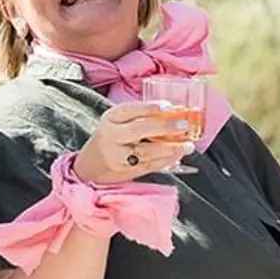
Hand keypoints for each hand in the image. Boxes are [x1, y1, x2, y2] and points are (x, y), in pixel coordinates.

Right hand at [76, 101, 197, 185]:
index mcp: (111, 118)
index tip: (169, 107)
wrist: (91, 165)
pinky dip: (167, 160)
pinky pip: (150, 165)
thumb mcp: (119, 121)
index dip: (150, 108)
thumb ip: (142, 116)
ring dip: (171, 148)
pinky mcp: (127, 171)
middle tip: (184, 126)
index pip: (130, 110)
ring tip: (188, 145)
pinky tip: (179, 155)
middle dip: (163, 127)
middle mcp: (112, 136)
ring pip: (146, 151)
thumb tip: (178, 111)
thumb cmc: (112, 137)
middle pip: (138, 130)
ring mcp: (118, 156)